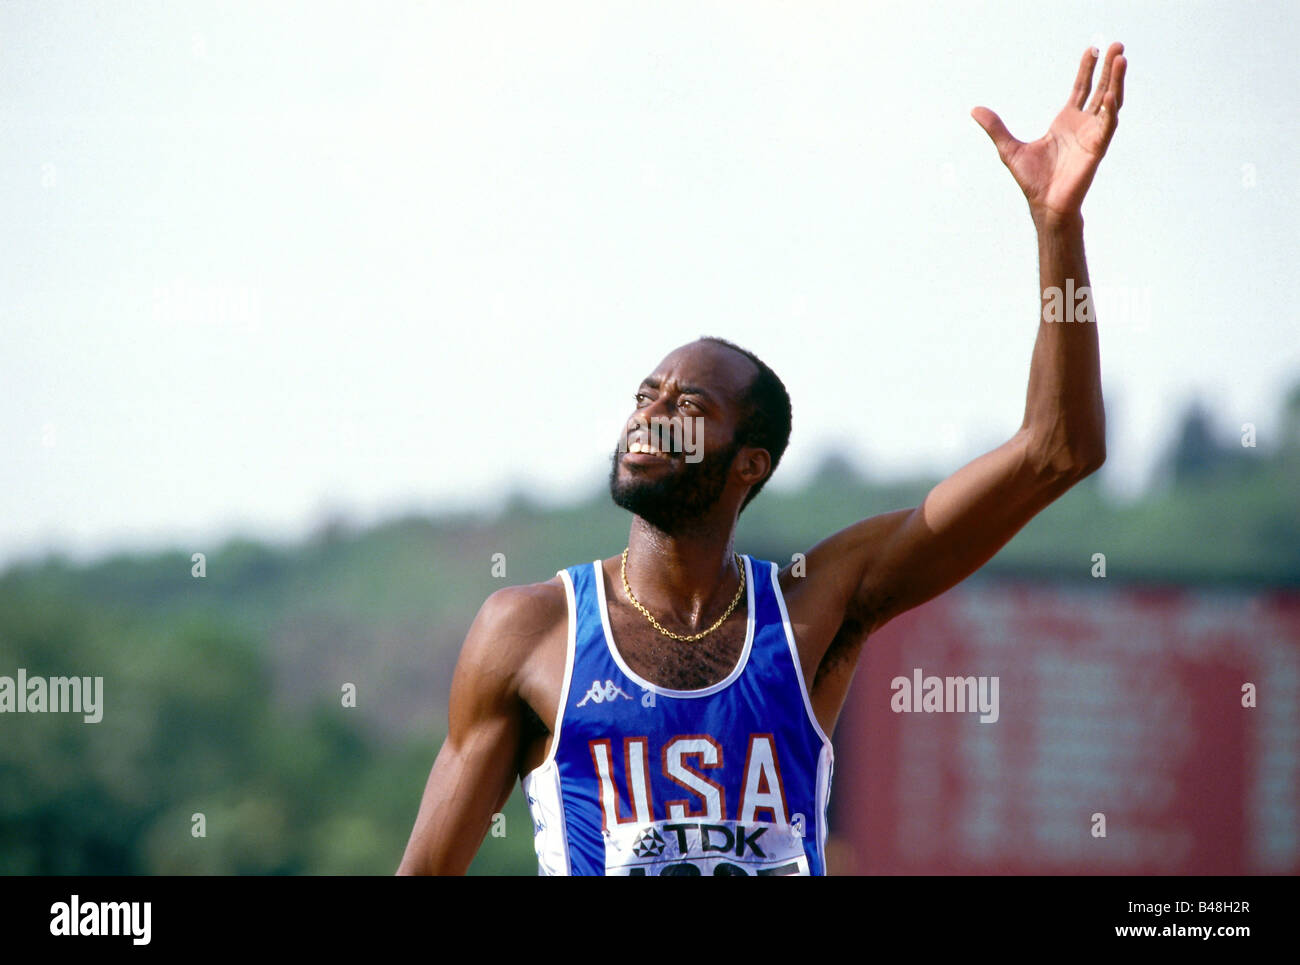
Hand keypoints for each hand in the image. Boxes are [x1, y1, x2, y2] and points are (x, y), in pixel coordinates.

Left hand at [972, 43, 1126, 223]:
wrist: (1044, 204)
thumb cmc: (1033, 180)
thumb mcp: (1008, 148)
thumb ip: (995, 128)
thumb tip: (974, 110)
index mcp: (1066, 122)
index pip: (1081, 88)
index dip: (1088, 69)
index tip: (1094, 48)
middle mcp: (1083, 126)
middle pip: (1101, 90)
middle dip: (1109, 69)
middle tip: (1117, 45)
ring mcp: (1092, 136)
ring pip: (1110, 103)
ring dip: (1116, 82)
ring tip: (1121, 60)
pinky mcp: (1096, 149)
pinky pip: (1107, 125)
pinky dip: (1110, 110)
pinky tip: (1112, 95)